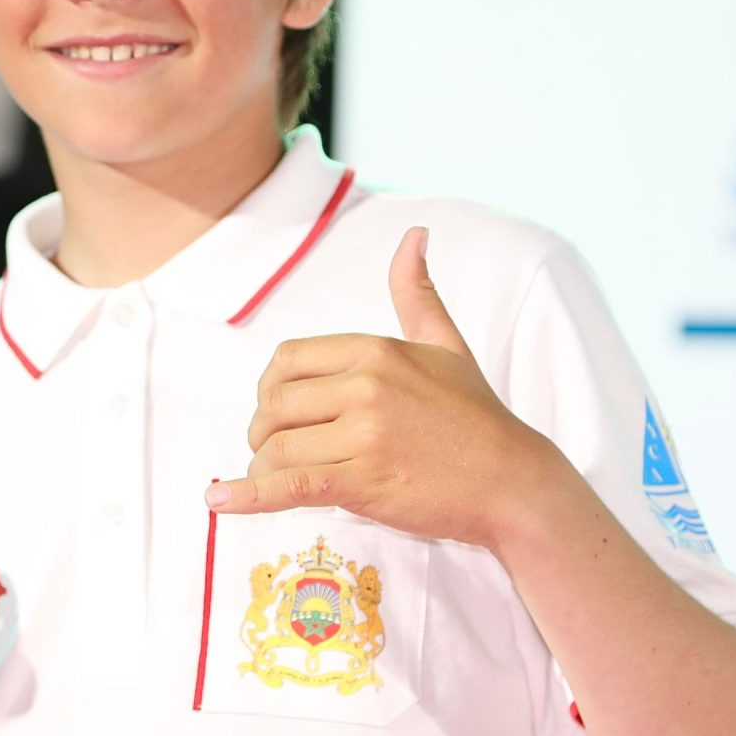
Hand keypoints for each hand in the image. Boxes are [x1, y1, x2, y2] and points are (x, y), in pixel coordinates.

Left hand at [208, 226, 560, 547]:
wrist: (513, 481)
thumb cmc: (477, 416)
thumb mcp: (446, 345)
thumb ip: (417, 293)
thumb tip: (415, 234)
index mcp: (375, 350)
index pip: (287, 360)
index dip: (271, 389)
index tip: (279, 412)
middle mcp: (366, 386)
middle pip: (274, 405)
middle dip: (263, 431)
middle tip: (274, 450)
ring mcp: (365, 436)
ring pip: (277, 447)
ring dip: (263, 467)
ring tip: (271, 477)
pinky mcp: (365, 483)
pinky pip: (291, 487)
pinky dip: (249, 496)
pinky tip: (222, 502)